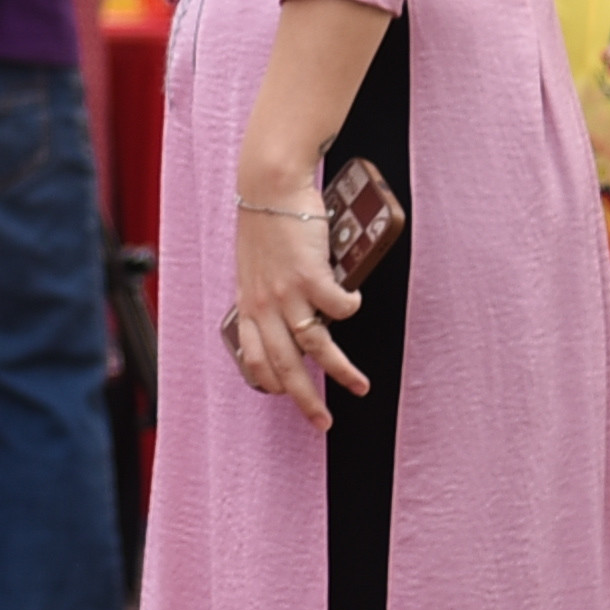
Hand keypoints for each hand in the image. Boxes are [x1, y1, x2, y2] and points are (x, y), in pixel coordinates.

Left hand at [216, 187, 367, 426]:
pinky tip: (354, 301)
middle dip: (305, 400)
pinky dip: (350, 309)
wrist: (269, 187)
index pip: (253, 358)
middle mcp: (264, 304)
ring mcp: (287, 292)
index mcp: (248, 304)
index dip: (270, 383)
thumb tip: (279, 314)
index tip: (287, 398)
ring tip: (360, 386)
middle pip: (284, 365)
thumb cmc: (265, 223)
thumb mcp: (252, 266)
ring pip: (316, 346)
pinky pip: (338, 308)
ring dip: (340, 371)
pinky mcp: (311, 275)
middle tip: (323, 423)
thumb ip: (263, 292)